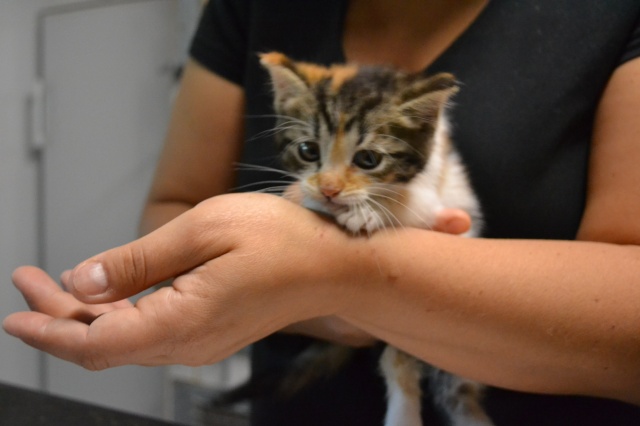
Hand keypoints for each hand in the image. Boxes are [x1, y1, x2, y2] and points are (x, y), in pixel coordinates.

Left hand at [3, 193, 355, 368]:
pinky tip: (110, 293)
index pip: (95, 343)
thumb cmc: (282, 239)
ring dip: (88, 316)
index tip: (14, 316)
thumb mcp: (203, 229)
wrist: (335, 264)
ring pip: (126, 341)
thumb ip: (138, 261)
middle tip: (31, 281)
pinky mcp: (211, 333)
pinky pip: (151, 334)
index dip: (49, 330)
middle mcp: (188, 344)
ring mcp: (201, 343)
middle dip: (60, 317)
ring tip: (59, 284)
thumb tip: (84, 281)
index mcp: (182, 321)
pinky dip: (120, 317)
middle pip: (105, 345)